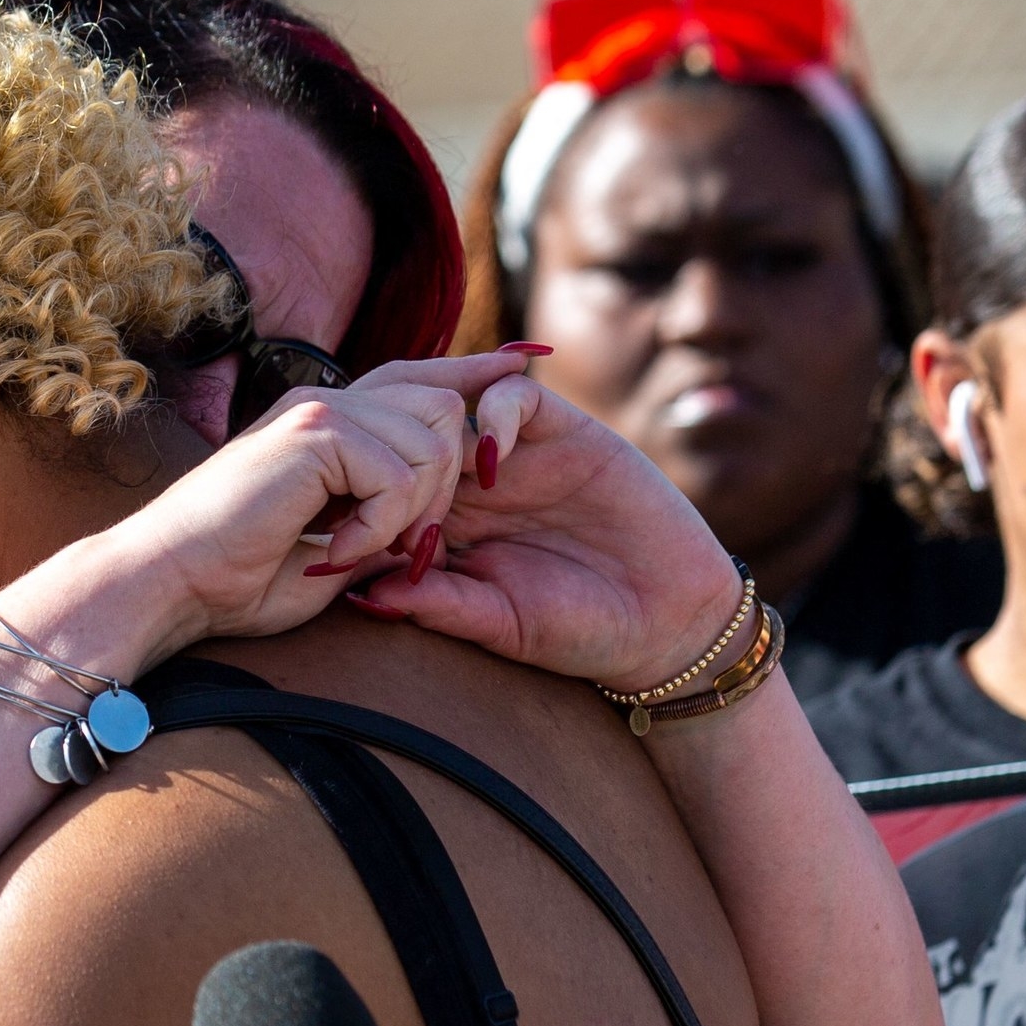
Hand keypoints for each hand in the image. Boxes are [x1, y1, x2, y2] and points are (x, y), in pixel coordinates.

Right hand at [123, 351, 542, 647]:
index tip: (523, 370)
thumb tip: (429, 536)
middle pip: (443, 407)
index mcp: (329, 421)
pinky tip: (336, 551)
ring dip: (411, 512)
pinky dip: (379, 524)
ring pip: (431, 441)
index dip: (475, 377)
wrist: (168, 583)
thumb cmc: (233, 581)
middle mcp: (327, 401)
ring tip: (361, 552)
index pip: (422, 380)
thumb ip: (380, 528)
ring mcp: (319, 411)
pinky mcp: (314, 434)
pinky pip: (397, 473)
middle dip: (445, 484)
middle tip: (404, 545)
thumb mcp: (331, 551)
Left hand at [346, 366, 742, 693]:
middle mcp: (472, 486)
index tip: (356, 532)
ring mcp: (516, 455)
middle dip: (388, 458)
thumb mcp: (501, 624)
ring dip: (433, 432)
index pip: (384, 492)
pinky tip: (495, 460)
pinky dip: (494, 411)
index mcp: (445, 530)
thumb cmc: (580, 630)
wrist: (669, 620)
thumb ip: (440, 605)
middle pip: (405, 439)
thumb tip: (365, 593)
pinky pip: (513, 395)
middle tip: (388, 495)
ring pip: (449, 407)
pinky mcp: (565, 432)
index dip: (364, 502)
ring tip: (438, 481)